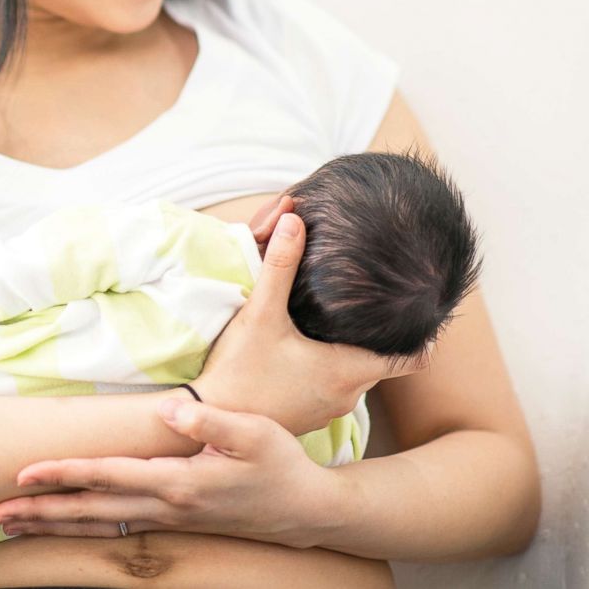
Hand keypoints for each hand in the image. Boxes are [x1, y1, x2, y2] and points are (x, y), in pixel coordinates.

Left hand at [0, 398, 345, 547]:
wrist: (305, 510)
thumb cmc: (279, 465)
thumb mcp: (253, 432)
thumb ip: (207, 422)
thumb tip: (164, 411)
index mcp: (179, 482)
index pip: (108, 477)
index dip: (64, 473)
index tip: (24, 474)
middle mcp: (167, 506)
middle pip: (91, 511)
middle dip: (42, 512)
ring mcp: (169, 519)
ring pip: (99, 525)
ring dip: (54, 525)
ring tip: (14, 525)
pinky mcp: (174, 521)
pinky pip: (117, 528)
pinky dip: (83, 528)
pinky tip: (66, 526)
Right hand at [190, 196, 422, 434]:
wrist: (210, 418)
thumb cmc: (239, 371)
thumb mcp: (261, 313)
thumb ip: (280, 265)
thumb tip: (294, 217)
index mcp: (348, 370)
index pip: (414, 358)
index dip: (425, 336)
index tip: (423, 313)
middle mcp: (346, 395)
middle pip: (382, 362)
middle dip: (378, 336)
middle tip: (372, 306)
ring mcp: (327, 411)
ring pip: (354, 375)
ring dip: (349, 353)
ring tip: (337, 324)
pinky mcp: (306, 417)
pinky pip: (331, 389)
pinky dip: (328, 370)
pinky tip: (306, 351)